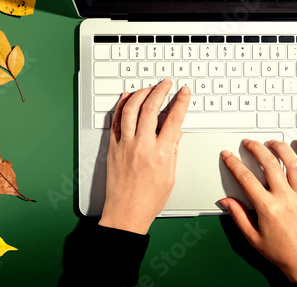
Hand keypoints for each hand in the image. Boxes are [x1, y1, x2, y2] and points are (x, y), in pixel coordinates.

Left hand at [99, 79, 189, 234]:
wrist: (125, 213)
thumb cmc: (148, 200)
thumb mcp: (170, 176)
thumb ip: (174, 151)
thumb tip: (176, 133)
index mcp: (161, 153)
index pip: (173, 119)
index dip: (181, 102)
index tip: (184, 92)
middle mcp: (142, 145)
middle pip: (151, 108)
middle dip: (160, 90)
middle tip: (166, 84)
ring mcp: (125, 145)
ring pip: (131, 109)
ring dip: (140, 94)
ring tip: (148, 88)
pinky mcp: (112, 148)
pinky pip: (115, 121)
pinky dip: (121, 106)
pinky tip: (126, 98)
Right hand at [220, 138, 296, 281]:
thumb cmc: (281, 251)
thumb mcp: (252, 237)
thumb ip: (238, 215)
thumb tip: (226, 200)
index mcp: (268, 208)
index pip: (246, 178)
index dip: (234, 164)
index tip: (229, 156)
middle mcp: (286, 198)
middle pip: (269, 164)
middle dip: (255, 148)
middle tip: (248, 143)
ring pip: (291, 162)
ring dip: (279, 147)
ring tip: (270, 142)